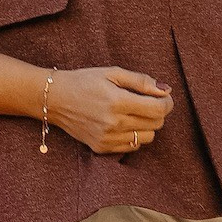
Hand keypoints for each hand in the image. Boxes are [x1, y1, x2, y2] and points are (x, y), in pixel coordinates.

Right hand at [50, 68, 172, 154]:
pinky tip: (123, 123)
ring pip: (147, 138)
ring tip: (133, 113)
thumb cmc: (83, 81)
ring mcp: (107, 138)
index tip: (163, 96)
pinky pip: (132, 146)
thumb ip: (141, 81)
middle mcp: (114, 123)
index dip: (167, 102)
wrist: (54, 99)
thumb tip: (165, 90)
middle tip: (147, 101)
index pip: (159, 109)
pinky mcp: (102, 148)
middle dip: (157, 112)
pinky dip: (133, 135)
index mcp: (117, 101)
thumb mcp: (112, 72)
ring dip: (147, 125)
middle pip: (156, 124)